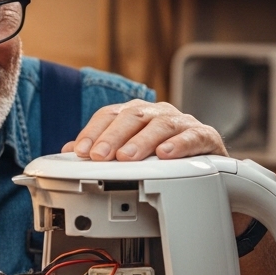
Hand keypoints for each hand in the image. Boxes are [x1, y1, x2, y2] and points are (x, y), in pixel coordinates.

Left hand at [62, 100, 226, 160]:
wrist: (207, 161)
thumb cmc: (165, 153)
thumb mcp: (131, 150)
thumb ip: (102, 148)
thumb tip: (67, 151)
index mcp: (137, 113)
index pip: (110, 115)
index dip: (94, 131)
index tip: (81, 150)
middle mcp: (157, 113)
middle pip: (132, 117)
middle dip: (113, 137)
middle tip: (100, 156)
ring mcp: (182, 122)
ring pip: (160, 125)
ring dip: (141, 141)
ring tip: (127, 157)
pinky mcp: (205, 135)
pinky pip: (192, 136)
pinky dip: (179, 144)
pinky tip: (166, 154)